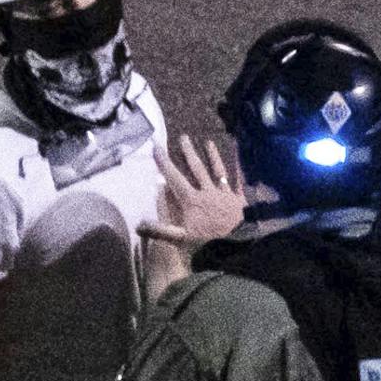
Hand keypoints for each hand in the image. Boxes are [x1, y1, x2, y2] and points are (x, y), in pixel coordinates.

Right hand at [140, 131, 246, 249]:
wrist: (239, 244)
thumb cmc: (209, 242)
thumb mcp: (181, 240)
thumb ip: (161, 231)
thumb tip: (138, 224)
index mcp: (192, 200)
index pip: (175, 178)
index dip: (165, 163)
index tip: (157, 147)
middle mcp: (208, 192)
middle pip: (197, 169)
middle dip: (189, 153)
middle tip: (183, 137)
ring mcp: (225, 194)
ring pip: (217, 171)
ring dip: (212, 156)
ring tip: (208, 142)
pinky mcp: (240, 199)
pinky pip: (239, 182)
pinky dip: (240, 170)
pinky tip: (241, 159)